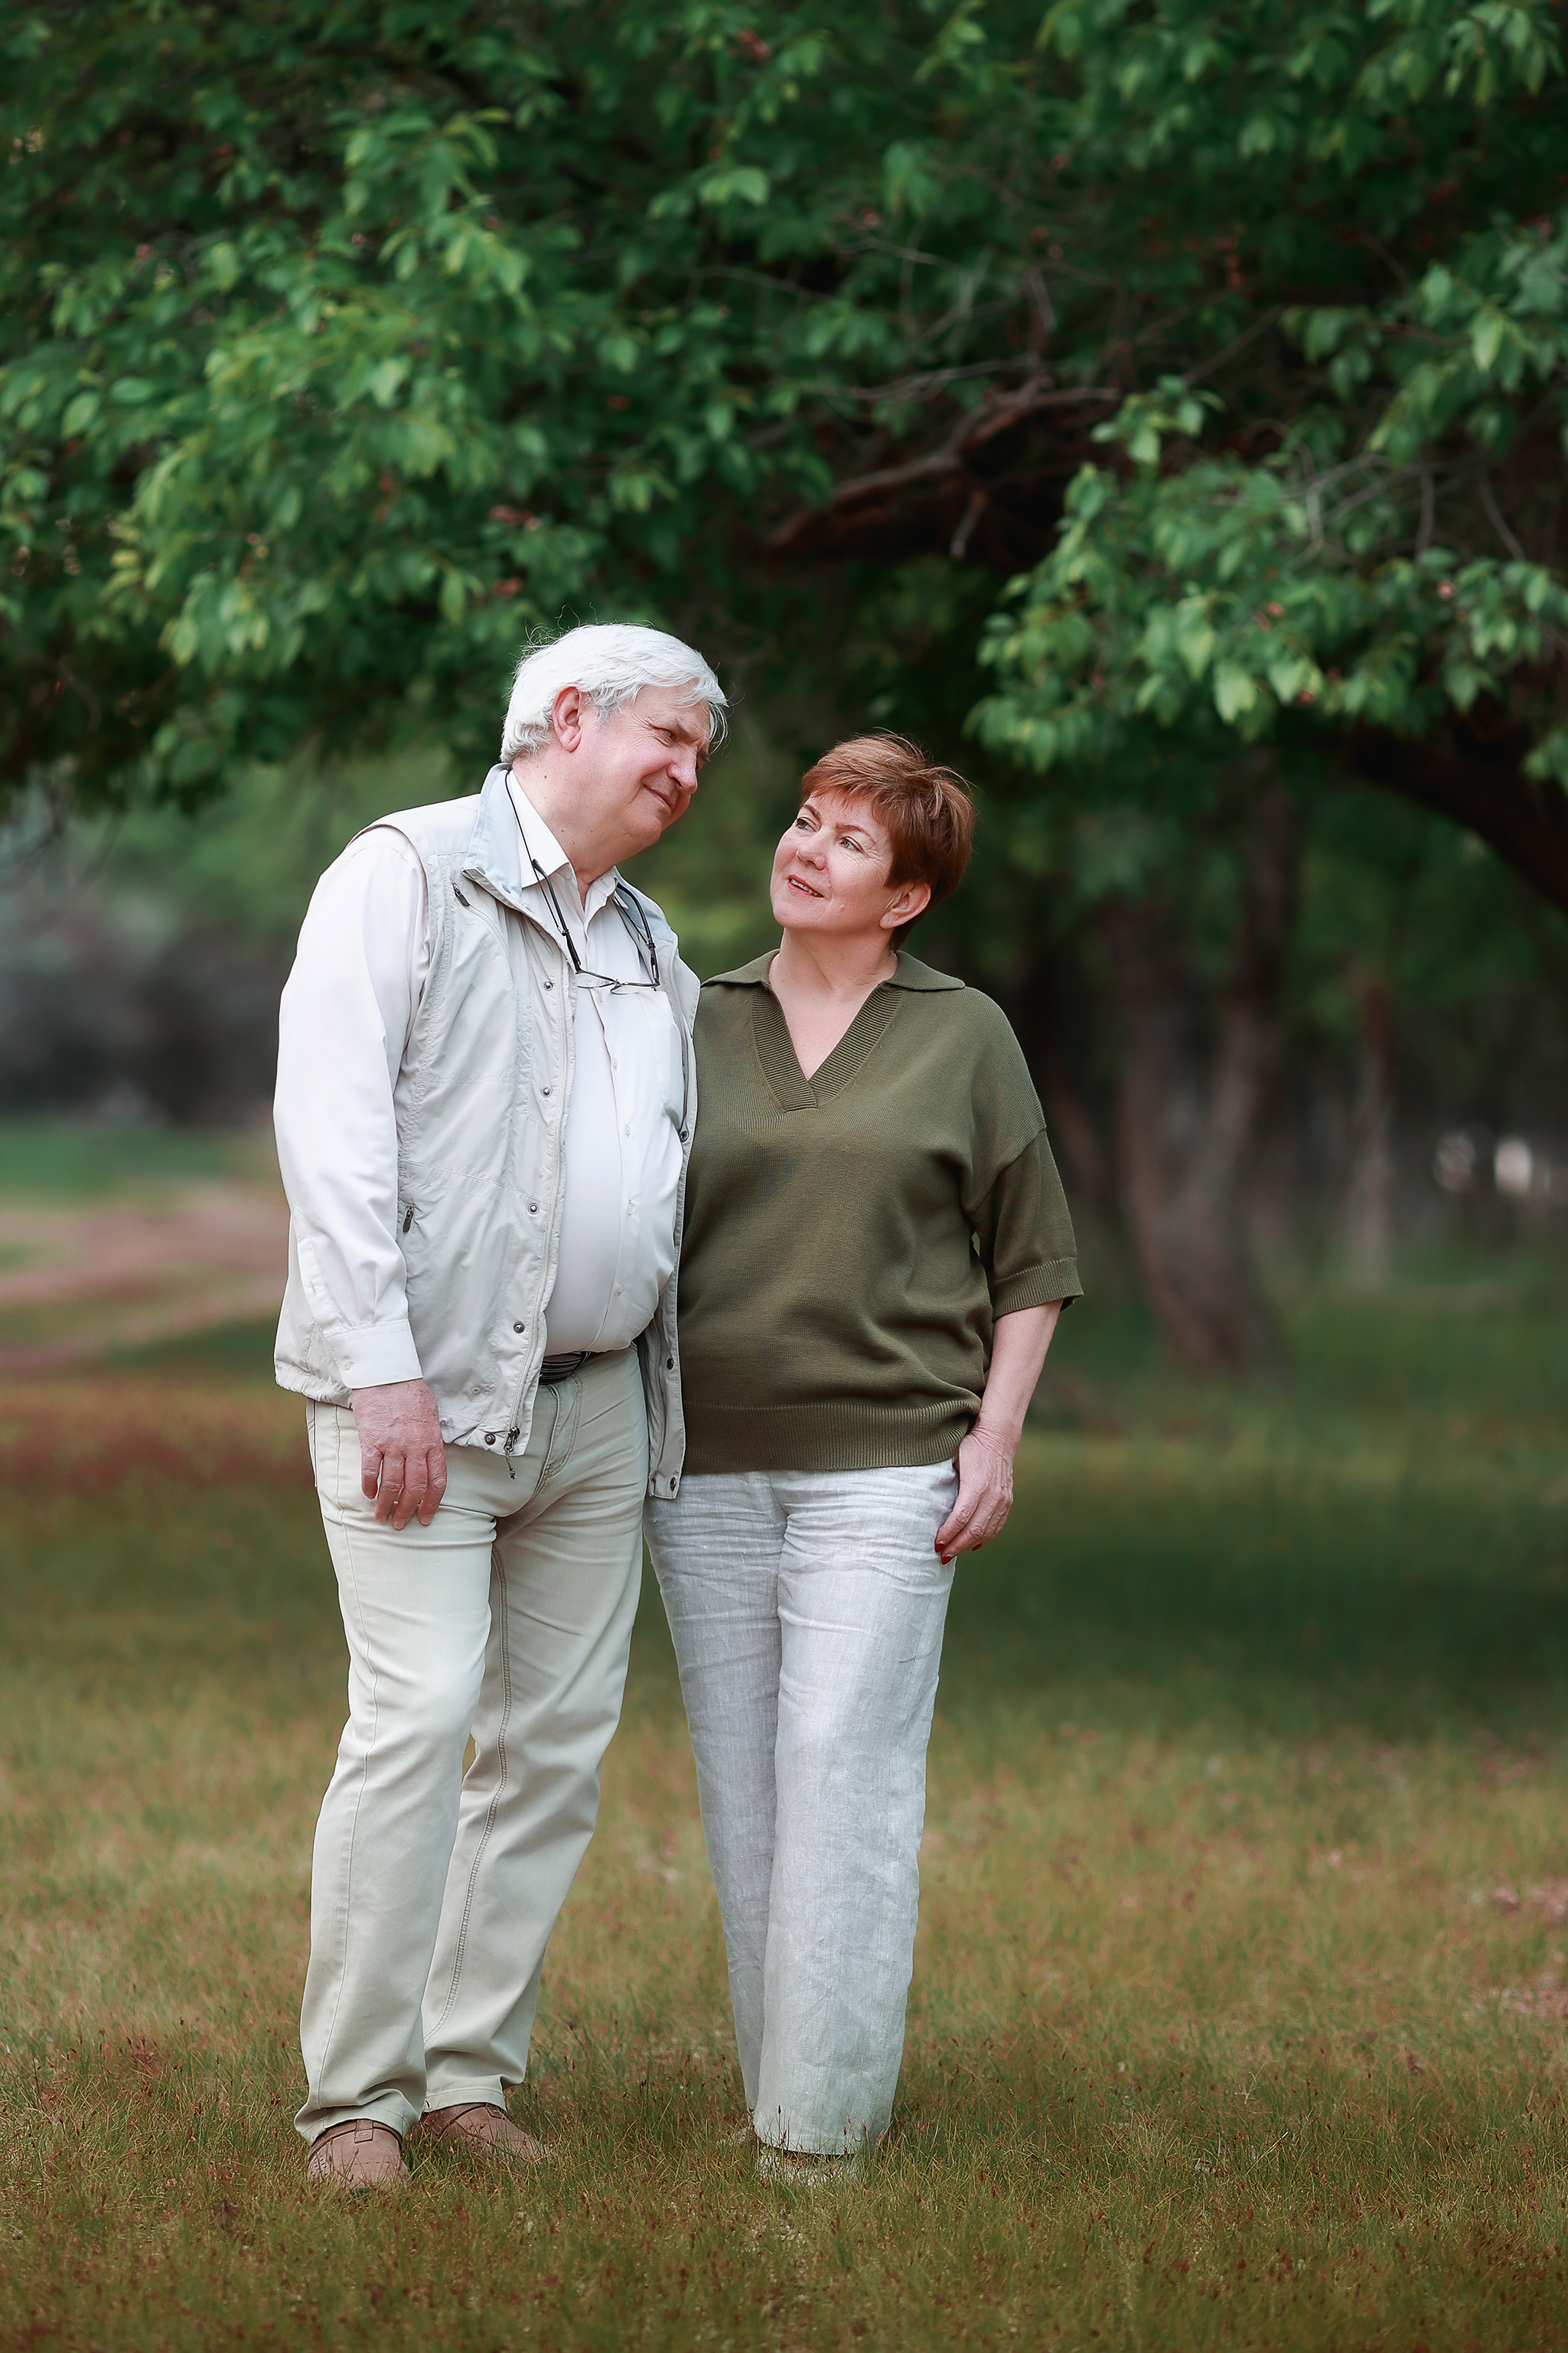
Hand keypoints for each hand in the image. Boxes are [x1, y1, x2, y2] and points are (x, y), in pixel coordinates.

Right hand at [349, 1378, 447, 1529]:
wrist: (387, 1373)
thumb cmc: (410, 1392)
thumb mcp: (431, 1416)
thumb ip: (431, 1440)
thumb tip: (431, 1459)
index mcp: (433, 1442)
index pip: (437, 1480)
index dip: (432, 1503)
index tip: (425, 1518)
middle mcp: (415, 1447)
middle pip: (415, 1488)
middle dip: (408, 1510)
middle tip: (400, 1523)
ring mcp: (394, 1445)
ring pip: (393, 1484)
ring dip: (387, 1505)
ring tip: (381, 1516)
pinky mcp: (372, 1440)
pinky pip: (371, 1470)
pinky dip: (369, 1486)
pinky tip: (368, 1494)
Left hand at [934, 1427, 1015, 1562]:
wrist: (998, 1436)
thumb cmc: (970, 1446)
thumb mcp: (952, 1459)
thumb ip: (943, 1481)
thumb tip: (925, 1503)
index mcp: (977, 1485)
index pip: (960, 1518)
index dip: (948, 1534)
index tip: (935, 1543)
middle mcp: (992, 1496)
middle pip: (974, 1530)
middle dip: (956, 1546)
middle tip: (941, 1556)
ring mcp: (1002, 1500)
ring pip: (986, 1532)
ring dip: (968, 1545)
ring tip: (953, 1554)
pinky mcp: (1007, 1501)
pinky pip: (997, 1527)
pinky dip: (984, 1539)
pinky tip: (973, 1545)